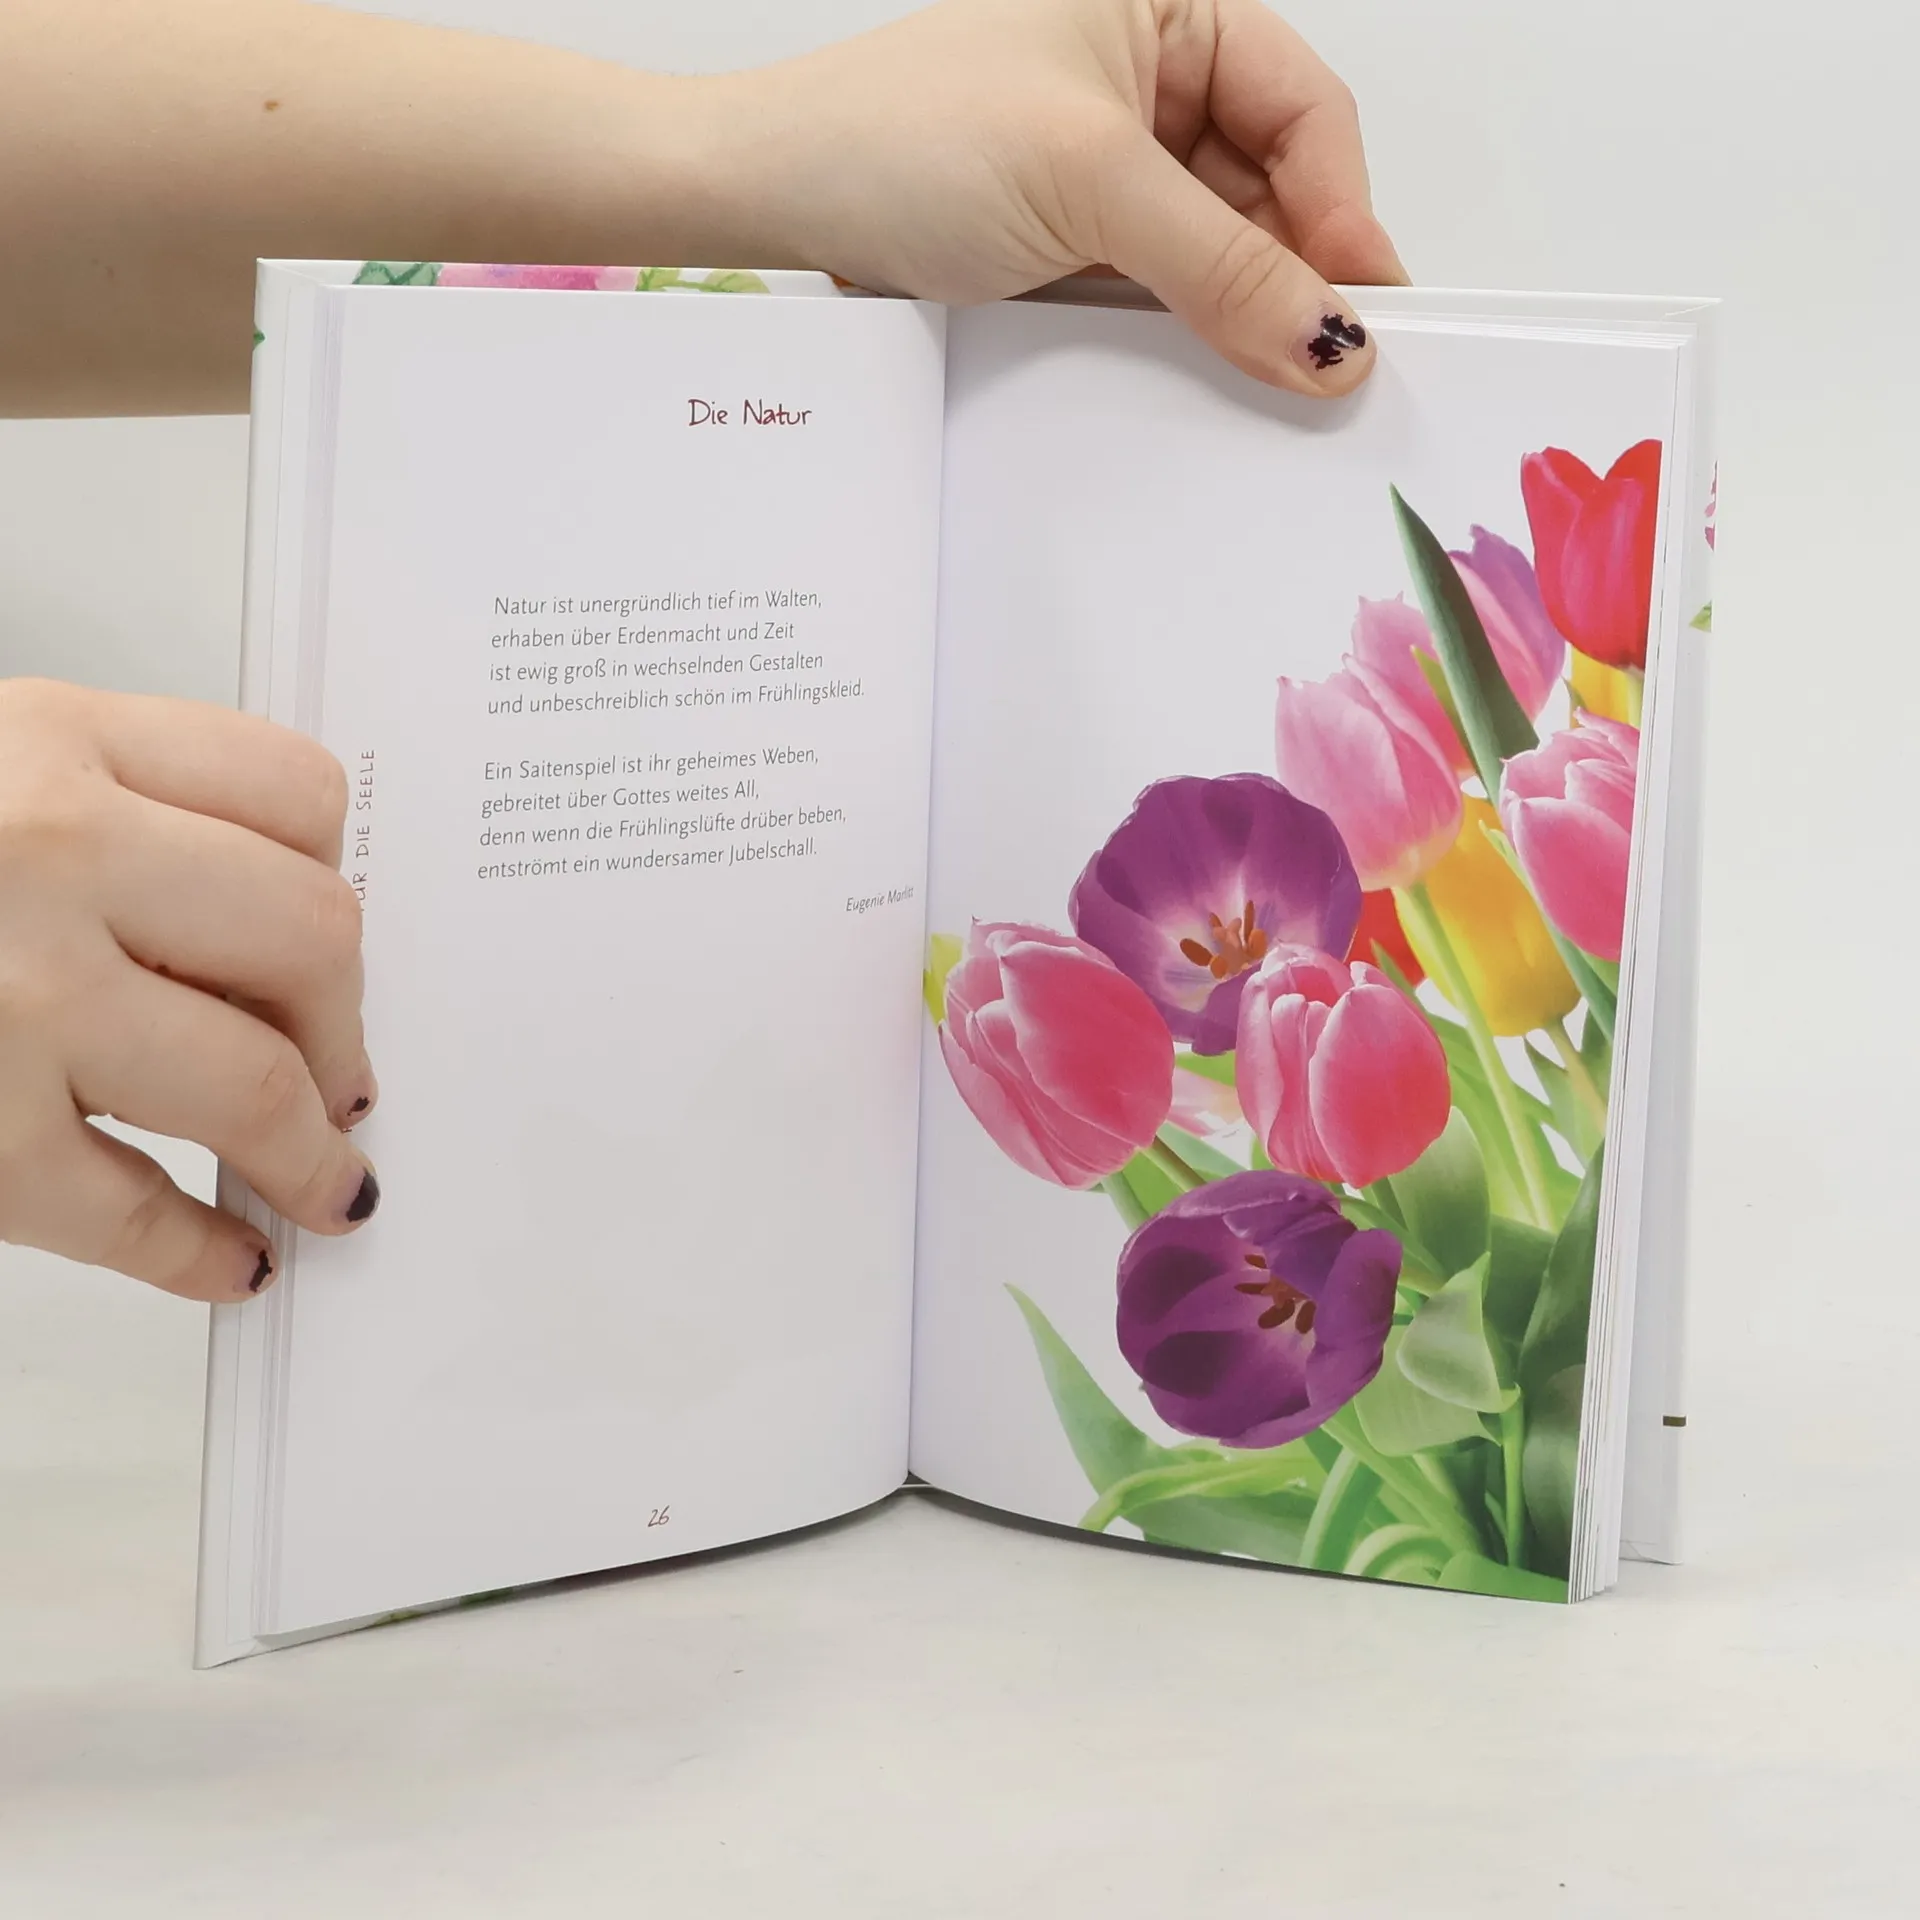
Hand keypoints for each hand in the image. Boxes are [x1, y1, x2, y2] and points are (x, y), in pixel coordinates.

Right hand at [0, 679, 377, 1299]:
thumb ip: (96, 817)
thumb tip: (246, 937)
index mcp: (49, 744)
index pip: (292, 798)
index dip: (336, 881)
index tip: (335, 947)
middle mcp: (43, 854)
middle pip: (309, 938)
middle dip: (344, 1025)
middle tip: (345, 1074)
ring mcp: (7, 1002)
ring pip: (251, 1082)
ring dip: (309, 1151)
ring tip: (323, 1181)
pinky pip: (126, 1213)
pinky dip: (196, 1252)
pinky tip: (225, 1260)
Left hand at [721, 0, 1406, 395]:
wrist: (775, 199)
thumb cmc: (900, 137)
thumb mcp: (1088, 185)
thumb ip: (1221, 263)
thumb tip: (1332, 337)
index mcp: (1164, 9)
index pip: (1301, 109)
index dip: (1341, 207)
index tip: (1363, 306)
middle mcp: (1147, 80)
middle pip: (1272, 187)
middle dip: (1296, 271)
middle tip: (1329, 366)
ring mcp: (1110, 168)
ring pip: (1220, 249)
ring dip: (1241, 313)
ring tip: (1266, 380)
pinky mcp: (1075, 243)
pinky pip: (1162, 292)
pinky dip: (1185, 335)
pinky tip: (1202, 376)